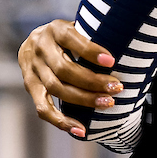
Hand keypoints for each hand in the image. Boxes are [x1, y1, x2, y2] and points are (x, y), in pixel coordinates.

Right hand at [18, 19, 121, 137]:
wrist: (33, 42)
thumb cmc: (66, 37)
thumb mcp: (77, 27)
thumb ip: (92, 36)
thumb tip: (127, 49)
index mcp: (54, 30)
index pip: (70, 39)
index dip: (90, 51)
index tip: (112, 61)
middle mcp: (39, 48)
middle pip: (63, 69)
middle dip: (92, 81)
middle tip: (116, 87)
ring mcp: (31, 69)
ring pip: (56, 88)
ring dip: (83, 99)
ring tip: (107, 103)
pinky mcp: (29, 87)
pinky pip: (43, 108)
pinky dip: (62, 121)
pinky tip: (81, 130)